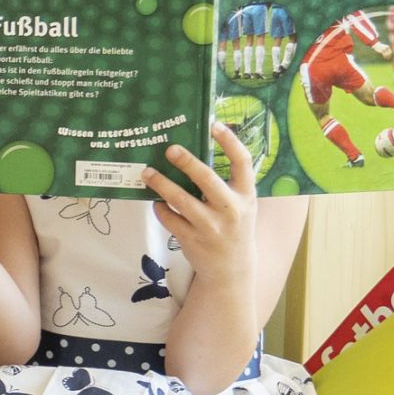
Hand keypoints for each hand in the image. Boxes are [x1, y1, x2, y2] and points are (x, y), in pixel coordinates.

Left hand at [143, 124, 259, 291]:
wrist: (232, 268)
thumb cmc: (234, 226)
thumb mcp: (242, 204)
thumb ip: (228, 182)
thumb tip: (201, 149)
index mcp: (246, 195)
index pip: (243, 163)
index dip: (230, 142)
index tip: (214, 125)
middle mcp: (230, 209)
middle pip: (206, 179)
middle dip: (187, 162)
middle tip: (170, 149)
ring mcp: (210, 226)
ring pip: (181, 200)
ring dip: (161, 184)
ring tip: (147, 172)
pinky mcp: (191, 239)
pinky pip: (169, 218)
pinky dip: (160, 208)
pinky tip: (157, 202)